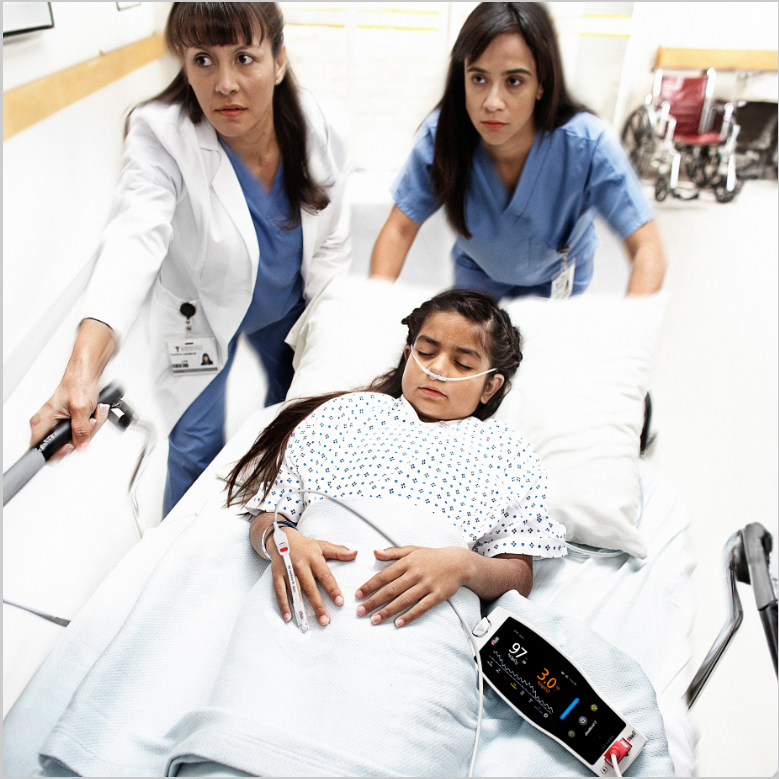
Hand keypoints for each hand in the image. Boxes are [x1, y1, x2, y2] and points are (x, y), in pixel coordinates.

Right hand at [29, 318, 115, 459]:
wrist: (88, 373)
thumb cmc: (79, 384)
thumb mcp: (81, 409)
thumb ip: (81, 431)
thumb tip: (80, 446)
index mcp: (43, 420)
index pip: (42, 447)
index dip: (59, 451)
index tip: (72, 445)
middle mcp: (50, 422)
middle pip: (66, 444)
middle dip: (84, 434)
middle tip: (89, 422)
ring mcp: (62, 422)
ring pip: (78, 438)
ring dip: (92, 426)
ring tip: (95, 413)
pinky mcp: (72, 420)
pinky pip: (84, 430)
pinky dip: (93, 423)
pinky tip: (96, 412)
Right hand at [269, 527, 357, 626]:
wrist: (282, 538)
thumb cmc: (305, 546)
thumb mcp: (322, 545)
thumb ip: (339, 551)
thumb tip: (355, 553)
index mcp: (314, 558)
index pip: (325, 575)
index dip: (333, 589)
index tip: (340, 602)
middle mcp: (300, 565)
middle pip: (310, 587)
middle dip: (318, 605)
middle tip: (325, 620)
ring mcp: (287, 570)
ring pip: (295, 592)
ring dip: (301, 608)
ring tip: (307, 623)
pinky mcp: (277, 575)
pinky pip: (280, 591)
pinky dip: (283, 605)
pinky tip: (288, 617)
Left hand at [355, 545, 471, 627]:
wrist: (458, 562)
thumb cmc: (433, 556)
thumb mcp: (412, 549)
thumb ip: (393, 552)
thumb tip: (375, 552)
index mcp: (407, 562)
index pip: (384, 575)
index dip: (369, 585)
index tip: (358, 594)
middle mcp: (415, 573)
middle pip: (391, 590)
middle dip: (374, 601)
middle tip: (361, 611)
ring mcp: (426, 585)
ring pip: (403, 600)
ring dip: (388, 611)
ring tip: (375, 619)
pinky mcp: (437, 595)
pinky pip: (421, 607)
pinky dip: (409, 615)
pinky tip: (398, 622)